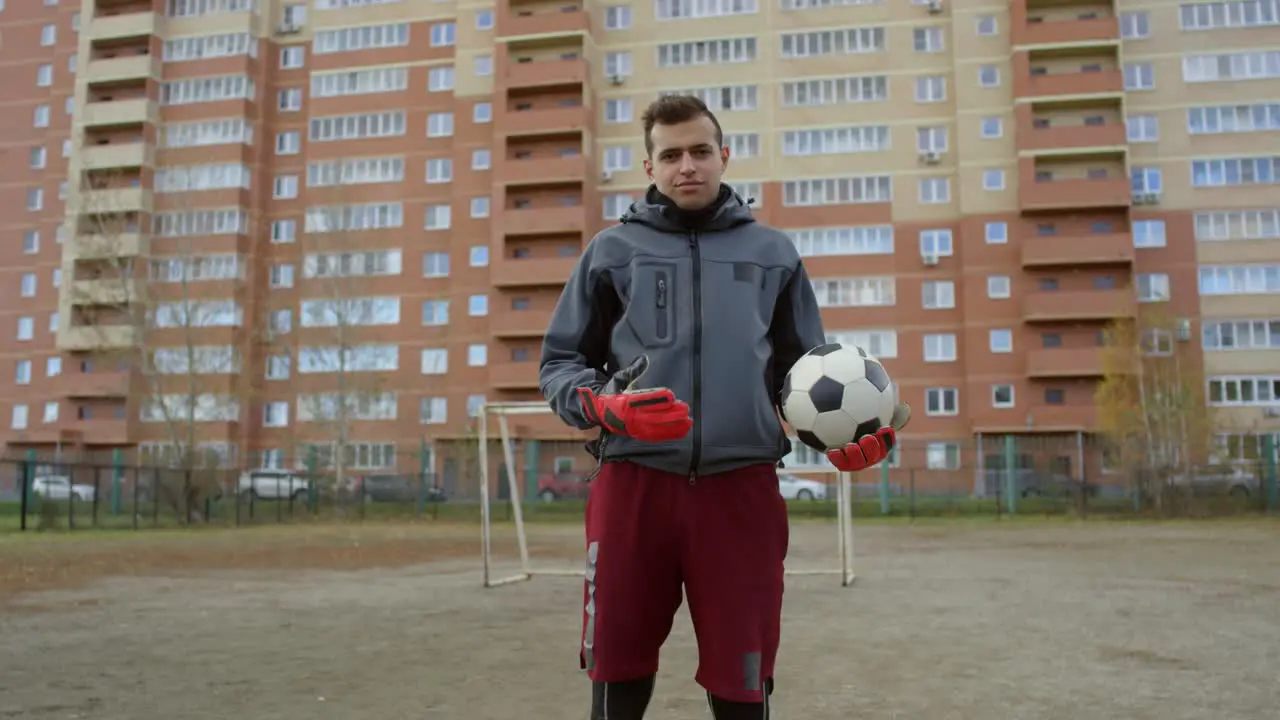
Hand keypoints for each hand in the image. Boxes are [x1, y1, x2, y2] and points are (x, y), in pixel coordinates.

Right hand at [577, 356, 692, 442]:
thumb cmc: (609, 393)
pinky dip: (669, 434)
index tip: (671, 396)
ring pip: (656, 428)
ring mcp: (633, 427)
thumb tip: (644, 358)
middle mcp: (629, 416)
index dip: (657, 399)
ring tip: (688, 422)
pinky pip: (655, 435)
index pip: (643, 401)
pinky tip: (681, 431)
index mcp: (623, 402)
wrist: (597, 411)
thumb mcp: (618, 379)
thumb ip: (632, 370)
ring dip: (673, 426)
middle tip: (685, 409)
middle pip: (653, 417)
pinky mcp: (637, 433)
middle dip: (670, 414)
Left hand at [826, 403, 910, 471]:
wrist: (837, 422)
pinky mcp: (841, 463)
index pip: (887, 442)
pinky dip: (837, 458)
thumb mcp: (874, 410)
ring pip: (857, 463)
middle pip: (874, 455)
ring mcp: (856, 461)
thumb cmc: (859, 415)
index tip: (885, 427)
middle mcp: (870, 455)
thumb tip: (905, 407)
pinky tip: (831, 450)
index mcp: (880, 444)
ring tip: (850, 446)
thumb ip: (888, 410)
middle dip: (873, 448)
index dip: (887, 437)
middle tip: (867, 437)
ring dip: (855, 456)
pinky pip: (840, 463)